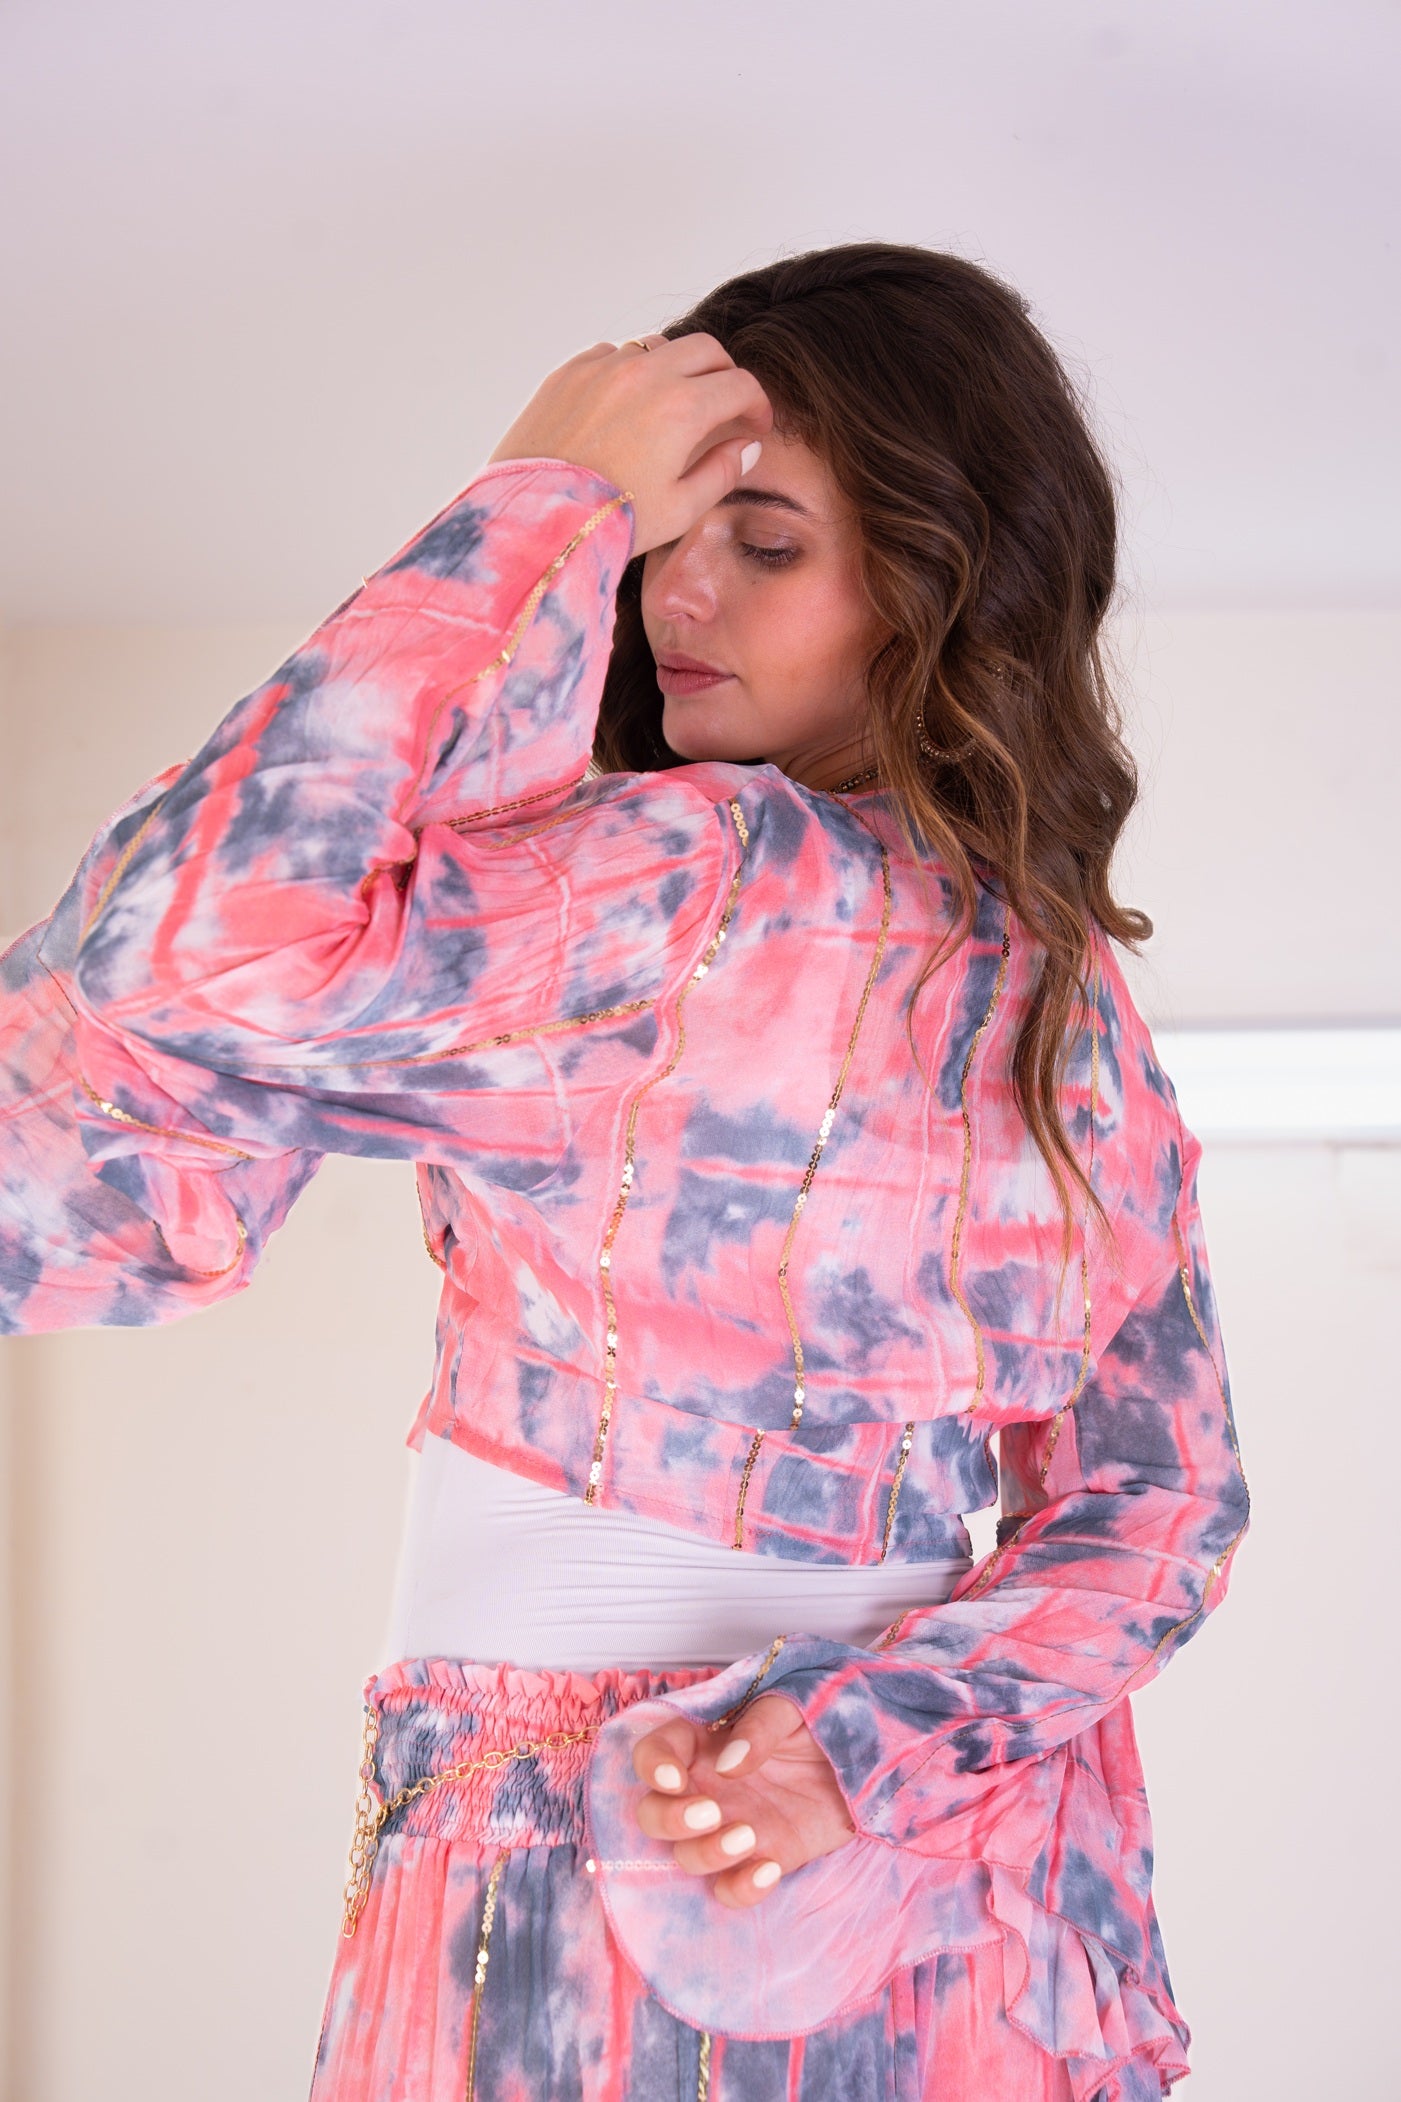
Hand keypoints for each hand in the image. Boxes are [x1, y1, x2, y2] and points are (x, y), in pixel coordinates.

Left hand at [486, 333, 772, 554]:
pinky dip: (630, 372)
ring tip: (672, 404)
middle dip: (724, 375)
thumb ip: (722, 473)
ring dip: (676, 368)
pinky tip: (626, 405)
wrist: (533, 519)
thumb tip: (747, 446)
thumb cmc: (608, 522)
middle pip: (706, 350)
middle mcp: (646, 375)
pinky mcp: (570, 372)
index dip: (758, 405)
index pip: (741, 385)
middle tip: (723, 405)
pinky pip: (613, 355)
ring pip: (658, 346)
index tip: (755, 425)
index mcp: (682, 409)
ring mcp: (604, 368)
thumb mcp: (679, 511)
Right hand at [631, 1693, 855, 1908]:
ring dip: (706, 1853)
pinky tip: (769, 1869)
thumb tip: (727, 1763)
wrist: (871, 1760)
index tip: (675, 1780)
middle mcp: (707, 1789)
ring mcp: (730, 1828)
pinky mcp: (761, 1860)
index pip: (654, 1753)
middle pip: (654, 1814)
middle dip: (670, 1820)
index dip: (652, 1767)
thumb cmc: (824, 1720)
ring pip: (687, 1855)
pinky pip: (731, 1888)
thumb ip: (759, 1728)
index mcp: (705, 1742)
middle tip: (710, 1812)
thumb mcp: (794, 1706)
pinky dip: (740, 1889)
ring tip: (747, 1836)